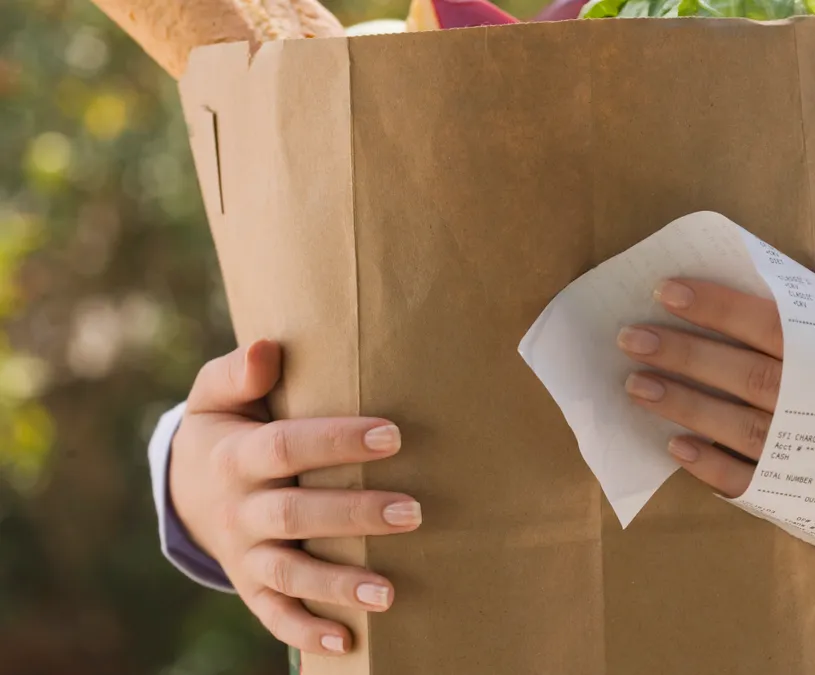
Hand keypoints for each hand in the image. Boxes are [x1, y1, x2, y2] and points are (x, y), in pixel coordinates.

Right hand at [171, 340, 420, 654]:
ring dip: (337, 584)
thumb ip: (239, 372)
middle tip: (414, 512)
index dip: (337, 441)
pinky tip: (347, 641)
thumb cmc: (225, 428)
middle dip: (353, 515)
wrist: (185, 487)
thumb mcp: (217, 395)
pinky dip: (305, 630)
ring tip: (389, 593)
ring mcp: (244, 552)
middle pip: (296, 514)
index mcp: (237, 456)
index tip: (392, 435)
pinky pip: (274, 613)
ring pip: (289, 572)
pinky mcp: (251, 584)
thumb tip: (267, 348)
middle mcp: (240, 509)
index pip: (288, 447)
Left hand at [617, 264, 814, 579]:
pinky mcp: (792, 493)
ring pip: (738, 427)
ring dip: (685, 406)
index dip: (717, 307)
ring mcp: (803, 455)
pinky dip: (710, 466)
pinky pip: (747, 482)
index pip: (768, 323)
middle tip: (631, 338)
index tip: (666, 291)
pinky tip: (675, 447)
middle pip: (744, 375)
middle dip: (685, 355)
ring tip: (635, 386)